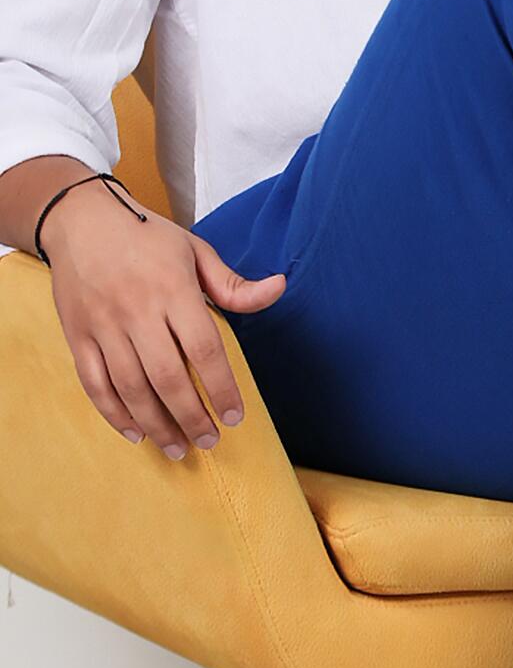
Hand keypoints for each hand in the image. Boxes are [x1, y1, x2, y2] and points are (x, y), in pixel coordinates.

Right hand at [40, 180, 287, 460]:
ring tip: (179, 448)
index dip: (222, 387)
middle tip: (211, 442)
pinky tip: (136, 432)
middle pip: (168, 377)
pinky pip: (94, 383)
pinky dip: (114, 413)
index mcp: (172, 289)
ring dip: (157, 424)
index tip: (235, 416)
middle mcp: (136, 310)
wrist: (80, 218)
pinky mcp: (77, 335)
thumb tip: (280, 288)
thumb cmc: (147, 236)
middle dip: (192, 417)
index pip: (204, 348)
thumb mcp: (195, 251)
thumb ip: (234, 284)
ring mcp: (103, 325)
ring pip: (131, 387)